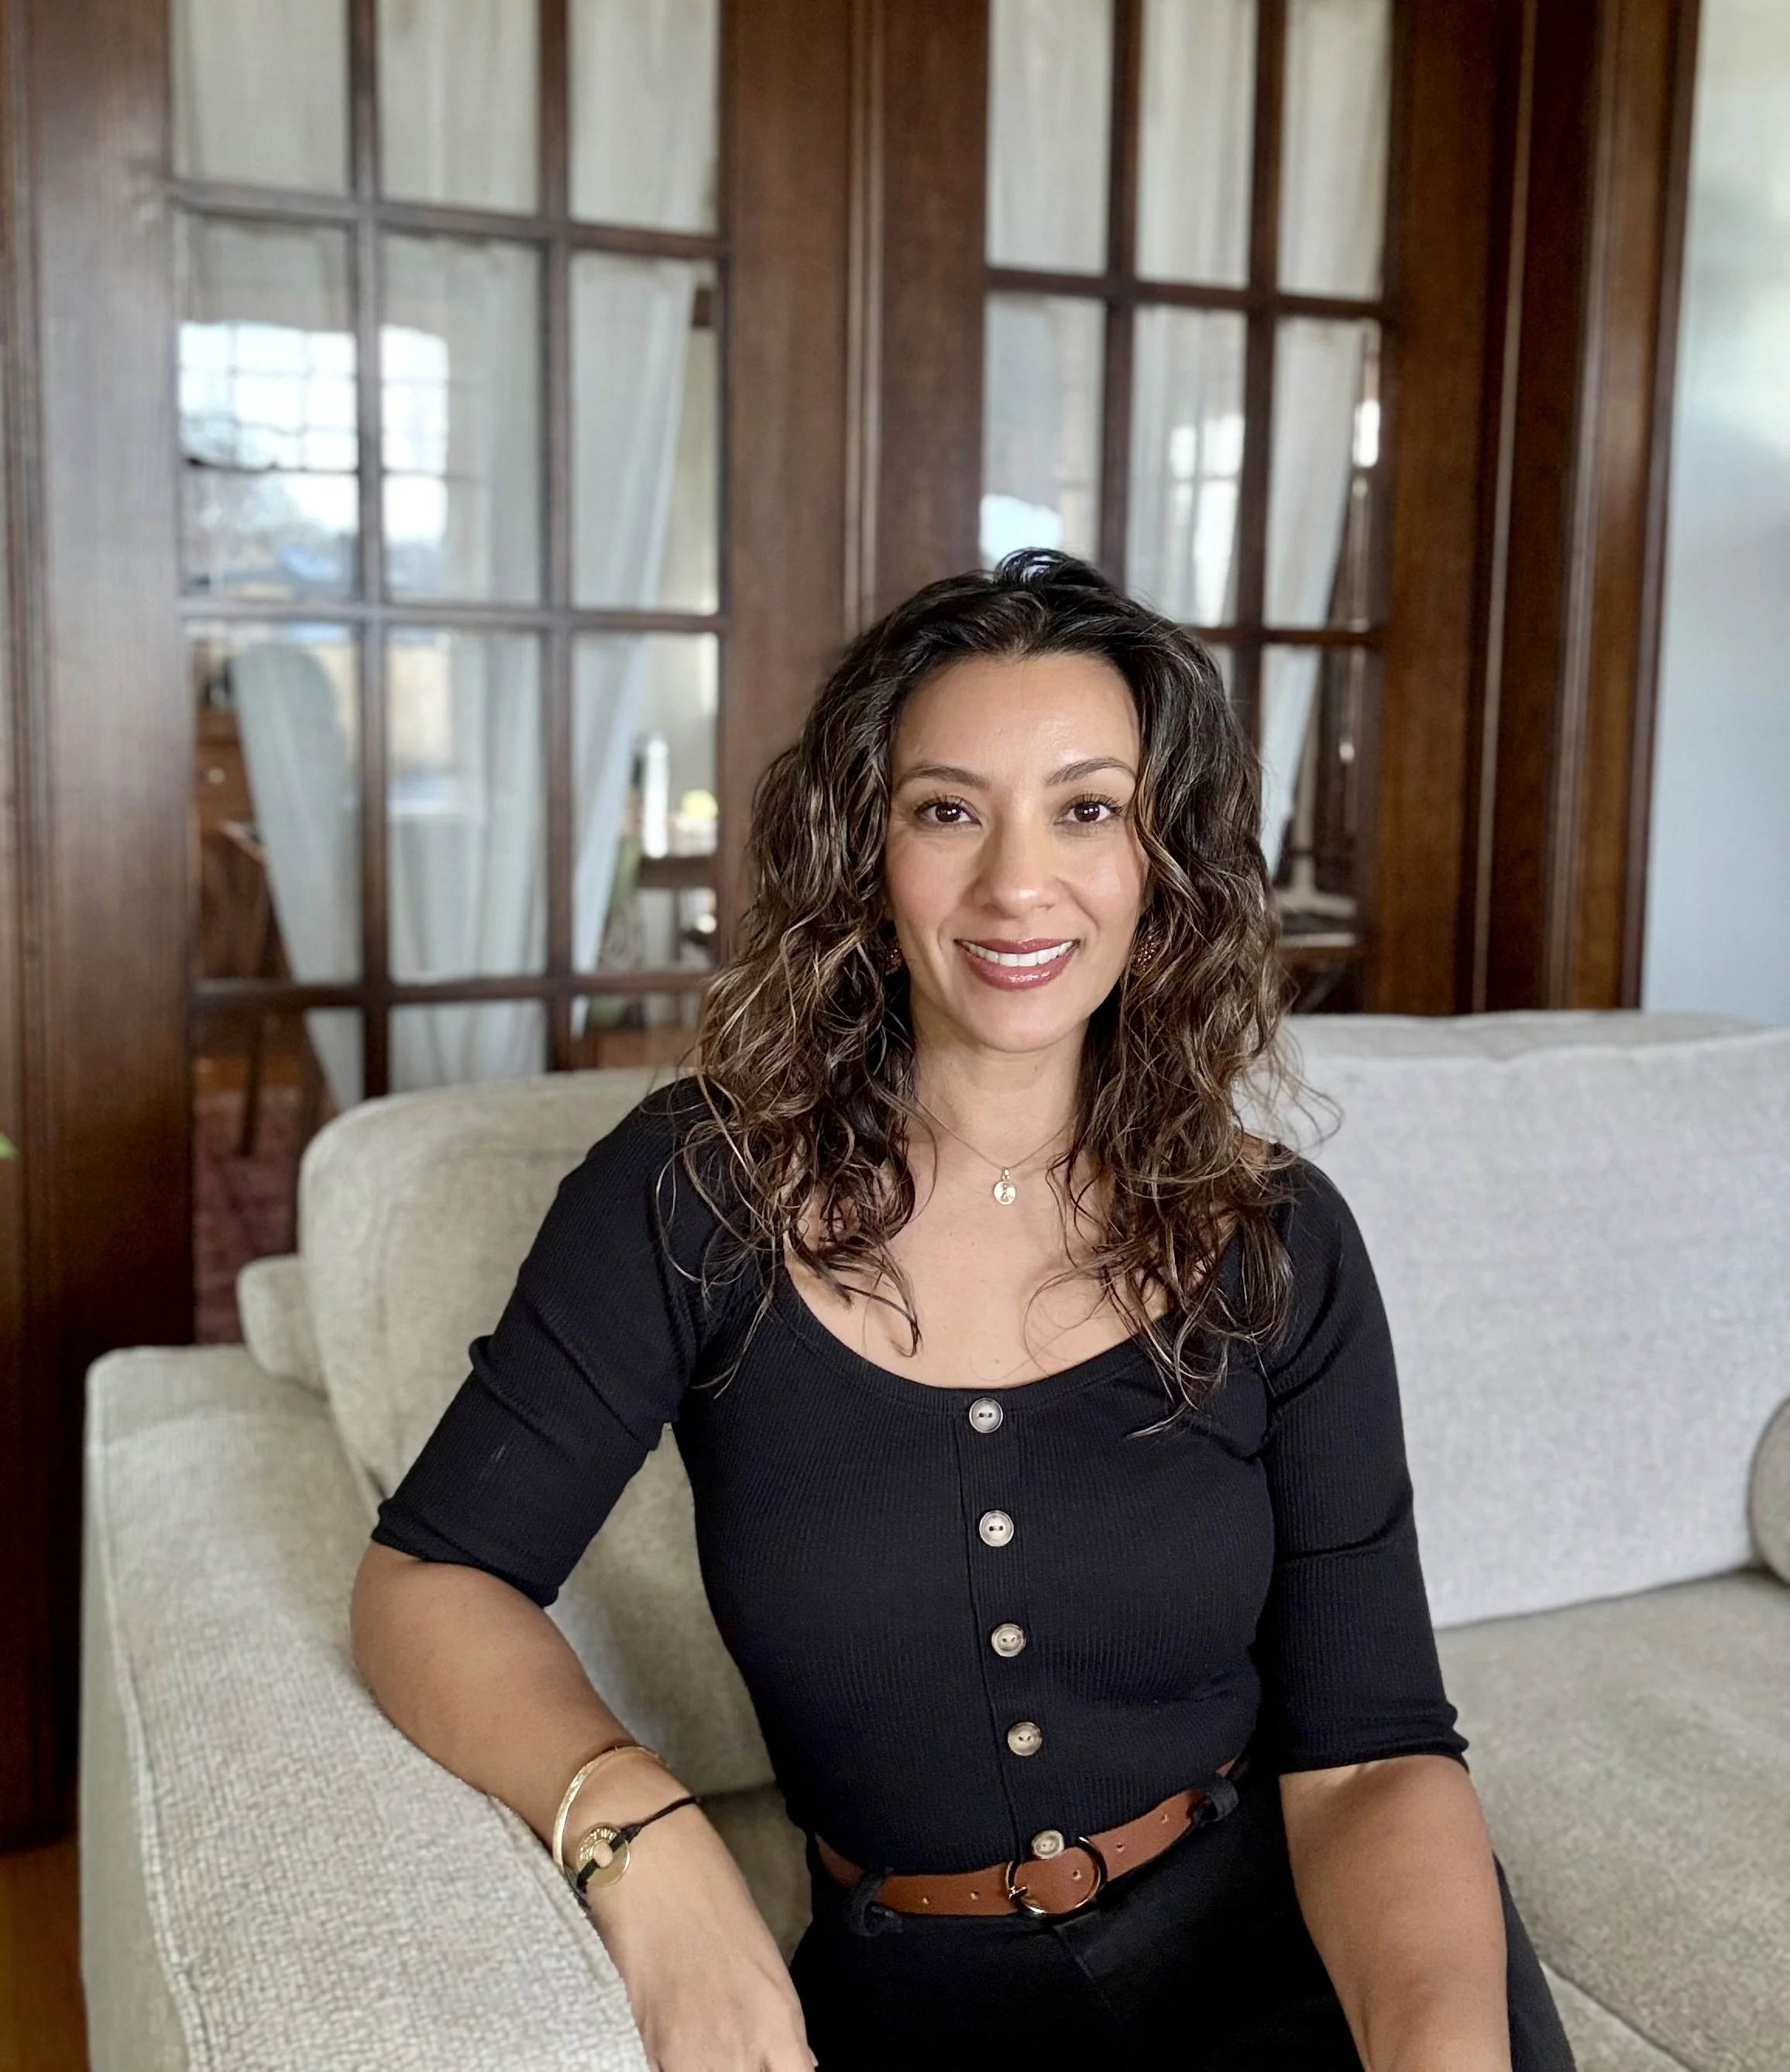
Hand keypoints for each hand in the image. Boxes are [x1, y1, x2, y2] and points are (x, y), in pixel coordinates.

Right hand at [578, 1778, 815, 2071]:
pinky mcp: (642, 2048)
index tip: (775, 2065)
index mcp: (780, 2020)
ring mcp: (689, 2054)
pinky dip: (670, 2068)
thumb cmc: (712, 1895)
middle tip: (736, 2054)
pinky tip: (673, 2048)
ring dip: (706, 2069)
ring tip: (704, 2047)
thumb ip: (776, 2024)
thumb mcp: (763, 1960)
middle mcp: (739, 2047)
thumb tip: (790, 2062)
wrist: (649, 1860)